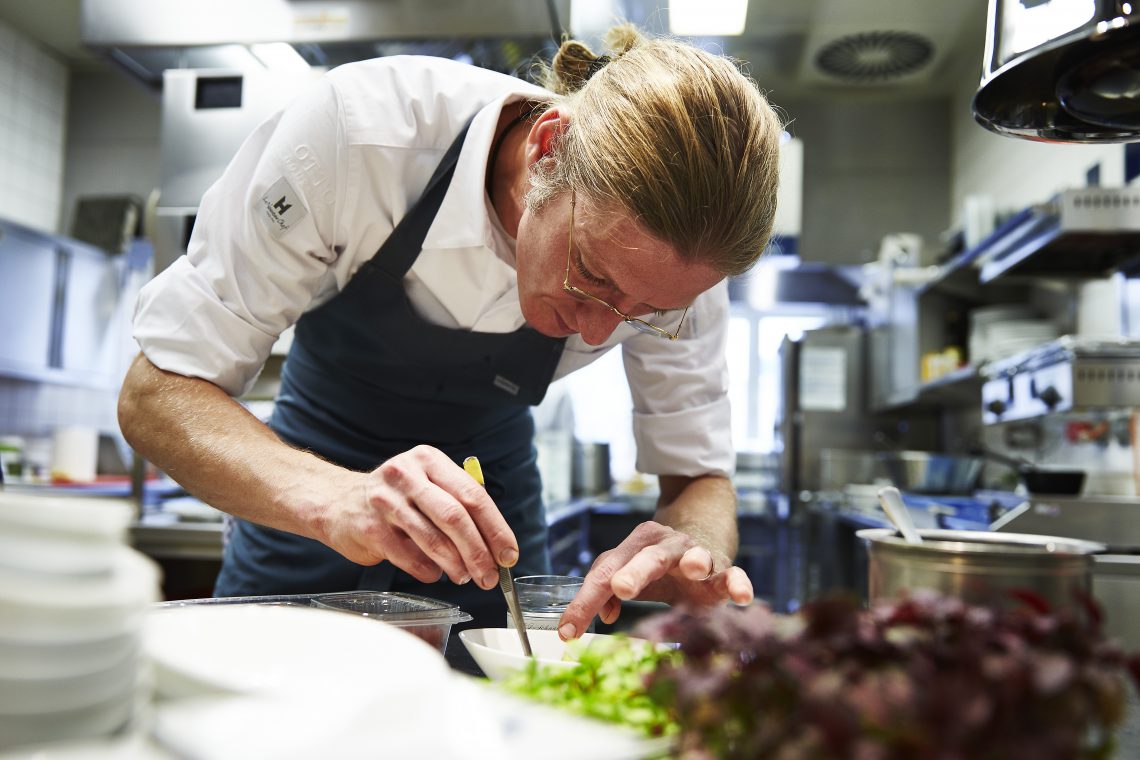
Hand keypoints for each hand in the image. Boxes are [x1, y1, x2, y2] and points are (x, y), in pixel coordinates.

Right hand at [323, 445, 517, 589]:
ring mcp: (386, 501)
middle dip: (478, 551)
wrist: (336, 502)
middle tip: (490, 576)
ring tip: (466, 577)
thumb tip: (495, 545)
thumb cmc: (395, 499)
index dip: (496, 528)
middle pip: (455, 516)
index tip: (508, 554)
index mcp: (429, 460)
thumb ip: (458, 504)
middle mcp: (407, 475)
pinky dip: (427, 570)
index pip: (472, 495)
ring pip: (433, 539)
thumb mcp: (426, 484)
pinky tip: (434, 573)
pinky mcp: (370, 527)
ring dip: (456, 565)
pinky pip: (408, 557)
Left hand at [556, 521, 753, 639]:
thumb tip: (603, 615)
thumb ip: (608, 591)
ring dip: (694, 561)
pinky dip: (738, 582)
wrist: (701, 539)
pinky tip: (742, 596)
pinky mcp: (723, 569)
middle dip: (635, 571)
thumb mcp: (629, 572)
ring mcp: (698, 554)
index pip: (606, 573)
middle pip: (648, 556)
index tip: (568, 631)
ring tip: (693, 569)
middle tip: (621, 587)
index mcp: (637, 545)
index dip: (586, 601)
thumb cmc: (658, 565)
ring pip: (694, 555)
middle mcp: (666, 545)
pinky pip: (732, 574)